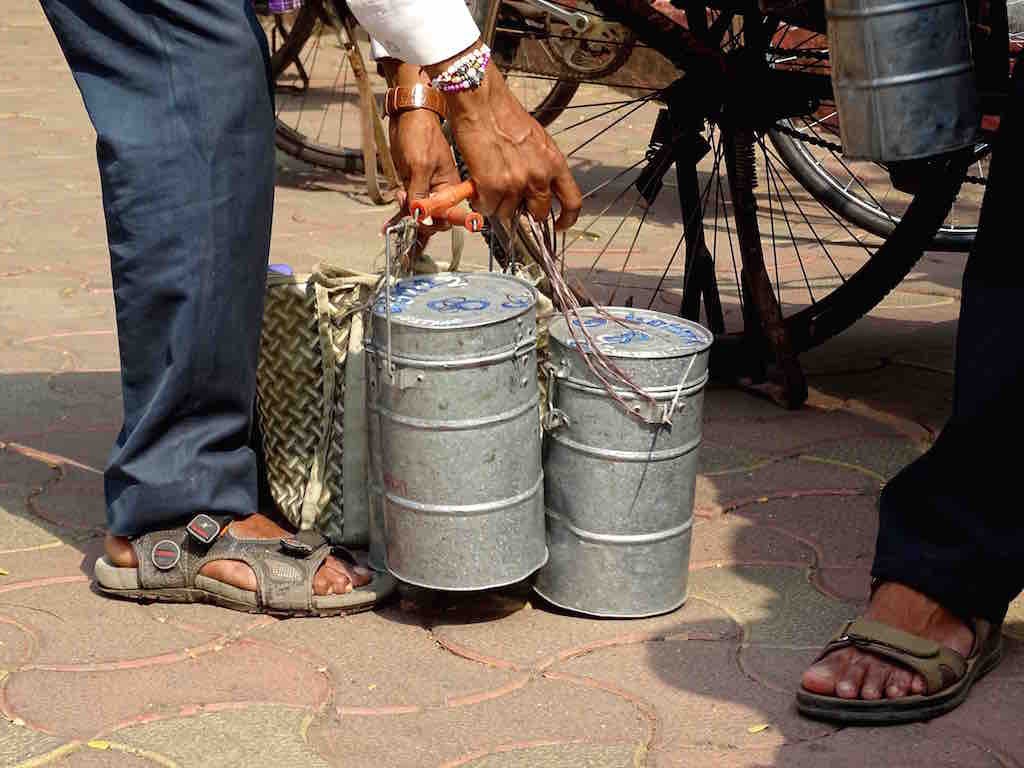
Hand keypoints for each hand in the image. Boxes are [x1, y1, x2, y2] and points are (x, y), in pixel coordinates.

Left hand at [388, 108, 460, 234]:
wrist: (407, 115)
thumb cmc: (420, 134)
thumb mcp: (420, 166)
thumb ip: (420, 193)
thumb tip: (418, 216)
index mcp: (450, 187)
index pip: (448, 216)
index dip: (435, 224)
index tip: (420, 224)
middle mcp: (439, 191)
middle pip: (432, 219)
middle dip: (417, 223)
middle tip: (405, 221)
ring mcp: (424, 188)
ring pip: (416, 214)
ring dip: (404, 220)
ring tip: (392, 223)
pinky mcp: (411, 184)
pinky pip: (407, 205)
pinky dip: (398, 214)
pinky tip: (388, 224)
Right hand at [436, 57, 581, 228]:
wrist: (482, 103)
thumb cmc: (506, 115)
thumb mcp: (538, 141)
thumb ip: (542, 166)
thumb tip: (538, 185)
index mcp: (554, 163)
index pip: (572, 201)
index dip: (567, 219)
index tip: (559, 224)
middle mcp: (539, 177)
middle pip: (539, 214)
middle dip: (525, 212)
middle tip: (512, 200)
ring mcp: (516, 184)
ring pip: (509, 214)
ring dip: (499, 205)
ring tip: (490, 184)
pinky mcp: (493, 187)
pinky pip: (488, 208)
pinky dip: (481, 202)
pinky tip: (479, 185)